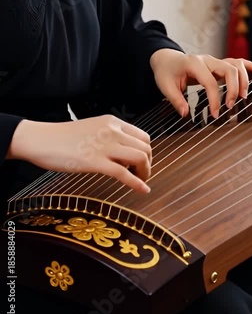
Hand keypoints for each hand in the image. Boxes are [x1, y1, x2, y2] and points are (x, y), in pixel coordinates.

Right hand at [7, 115, 151, 193]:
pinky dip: (137, 183)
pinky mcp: (95, 162)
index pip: (143, 136)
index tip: (141, 164)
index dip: (147, 153)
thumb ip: (110, 138)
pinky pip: (124, 173)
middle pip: (146, 147)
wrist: (41, 140)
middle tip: (141, 175)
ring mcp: (105, 146)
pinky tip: (143, 191)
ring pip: (140, 158)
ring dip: (145, 173)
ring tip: (140, 182)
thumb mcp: (93, 130)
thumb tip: (125, 155)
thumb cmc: (63, 137)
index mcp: (113, 122)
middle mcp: (113, 131)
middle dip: (148, 164)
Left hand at [150, 49, 251, 117]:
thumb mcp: (165, 86)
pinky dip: (250, 66)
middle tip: (231, 106)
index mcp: (194, 64)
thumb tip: (185, 114)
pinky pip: (238, 62)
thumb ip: (176, 99)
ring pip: (236, 65)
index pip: (210, 82)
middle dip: (233, 88)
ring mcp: (214, 60)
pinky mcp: (219, 64)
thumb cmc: (166, 72)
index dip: (215, 99)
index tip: (215, 114)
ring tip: (244, 97)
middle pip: (229, 69)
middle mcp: (207, 60)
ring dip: (243, 80)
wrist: (167, 59)